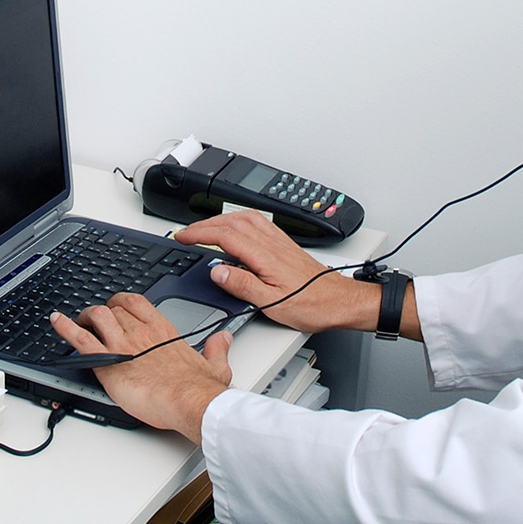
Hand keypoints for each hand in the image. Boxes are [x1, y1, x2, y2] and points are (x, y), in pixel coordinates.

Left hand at [50, 293, 232, 442]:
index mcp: (163, 331)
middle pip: (113, 308)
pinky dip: (64, 328)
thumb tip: (224, 339)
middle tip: (96, 320)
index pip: (137, 303)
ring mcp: (122, 344)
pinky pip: (80, 339)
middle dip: (103, 311)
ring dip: (85, 316)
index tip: (118, 306)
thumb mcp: (216, 365)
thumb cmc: (199, 388)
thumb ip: (218, 349)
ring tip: (79, 322)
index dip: (122, 302)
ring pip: (96, 316)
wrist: (189, 401)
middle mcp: (140, 332)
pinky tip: (56, 321)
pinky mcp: (107, 362)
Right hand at [179, 210, 379, 332]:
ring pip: (245, 218)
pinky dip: (239, 219)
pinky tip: (237, 226)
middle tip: (186, 232)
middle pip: (231, 222)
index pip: (224, 236)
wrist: (340, 301)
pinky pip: (259, 222)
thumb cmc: (312, 305)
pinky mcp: (285, 244)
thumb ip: (242, 286)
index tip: (182, 237)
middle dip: (204, 224)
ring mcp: (279, 242)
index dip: (199, 234)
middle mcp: (272, 244)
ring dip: (220, 218)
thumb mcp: (272, 304)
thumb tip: (217, 271)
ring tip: (204, 227)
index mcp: (265, 256)